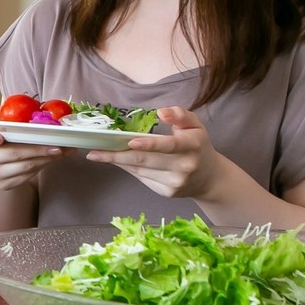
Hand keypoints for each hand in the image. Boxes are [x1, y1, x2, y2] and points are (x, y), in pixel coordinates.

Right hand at [0, 105, 69, 191]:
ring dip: (43, 158)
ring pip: (22, 167)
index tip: (0, 138)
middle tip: (55, 145)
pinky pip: (26, 177)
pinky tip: (49, 159)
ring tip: (59, 151)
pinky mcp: (3, 185)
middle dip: (35, 148)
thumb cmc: (1, 135)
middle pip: (11, 153)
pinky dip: (41, 167)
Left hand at [85, 106, 225, 199]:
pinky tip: (117, 161)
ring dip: (118, 162)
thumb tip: (161, 112)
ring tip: (99, 154)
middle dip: (117, 156)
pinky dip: (128, 169)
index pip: (169, 145)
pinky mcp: (166, 192)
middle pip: (146, 161)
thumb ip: (180, 114)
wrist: (210, 178)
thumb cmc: (198, 145)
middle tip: (94, 153)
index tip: (130, 142)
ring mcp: (175, 182)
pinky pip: (142, 178)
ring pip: (140, 170)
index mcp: (192, 146)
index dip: (149, 144)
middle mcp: (184, 166)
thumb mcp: (195, 125)